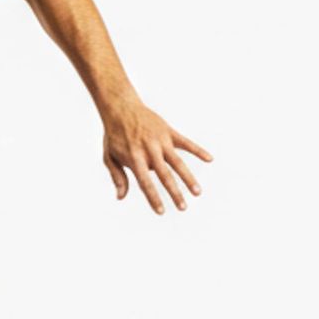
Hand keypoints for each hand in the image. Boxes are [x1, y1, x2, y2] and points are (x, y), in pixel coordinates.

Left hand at [101, 97, 211, 211]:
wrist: (120, 108)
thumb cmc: (114, 135)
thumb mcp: (109, 156)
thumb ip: (117, 176)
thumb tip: (120, 197)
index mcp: (134, 158)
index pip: (145, 183)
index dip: (153, 198)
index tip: (162, 211)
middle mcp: (149, 150)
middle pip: (165, 175)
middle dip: (175, 193)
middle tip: (183, 208)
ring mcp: (161, 140)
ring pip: (178, 162)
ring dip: (189, 178)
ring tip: (197, 192)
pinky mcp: (168, 131)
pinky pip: (186, 142)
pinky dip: (198, 150)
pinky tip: (210, 159)